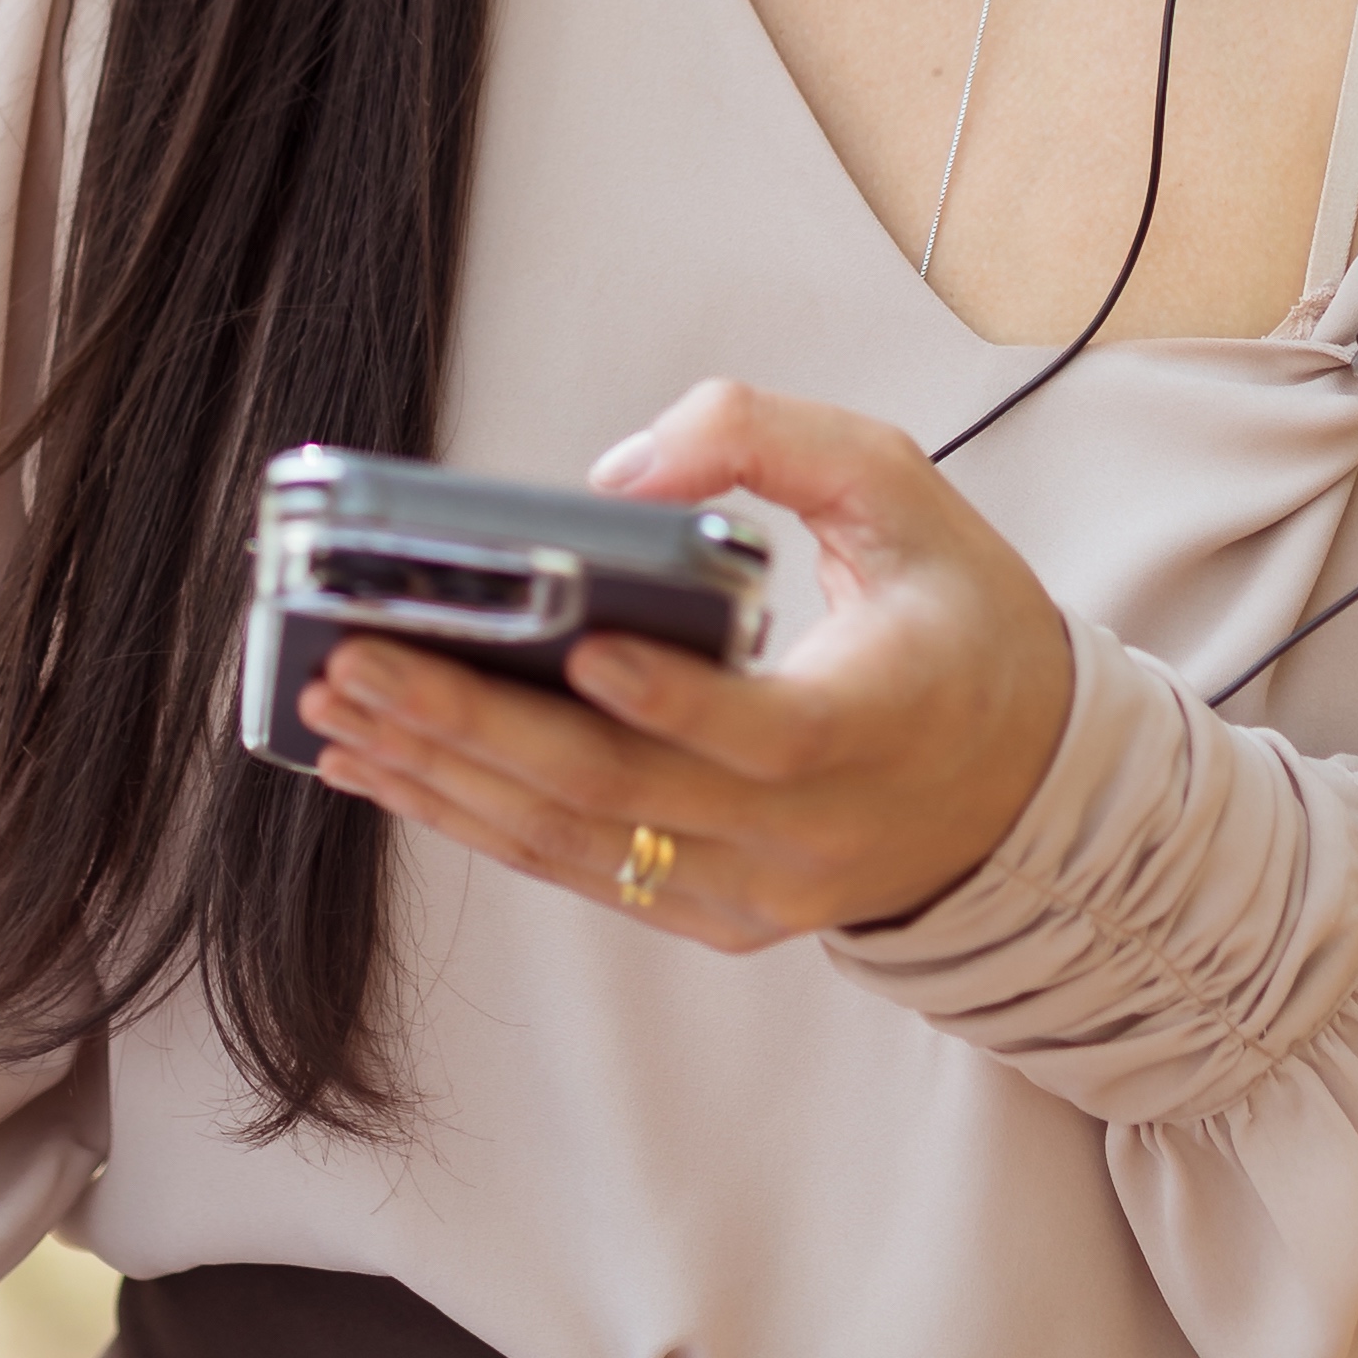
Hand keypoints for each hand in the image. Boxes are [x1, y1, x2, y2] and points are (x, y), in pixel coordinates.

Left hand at [300, 383, 1073, 950]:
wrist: (1019, 785)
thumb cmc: (952, 620)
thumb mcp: (901, 492)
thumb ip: (772, 444)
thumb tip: (619, 473)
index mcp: (882, 723)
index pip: (768, 734)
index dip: (672, 698)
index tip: (581, 645)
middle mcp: (814, 835)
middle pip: (626, 793)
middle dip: (476, 724)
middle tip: (360, 659)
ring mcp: (757, 892)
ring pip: (578, 844)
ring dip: (443, 778)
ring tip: (338, 710)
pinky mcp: (711, 914)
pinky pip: (578, 871)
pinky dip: (475, 820)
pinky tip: (389, 771)